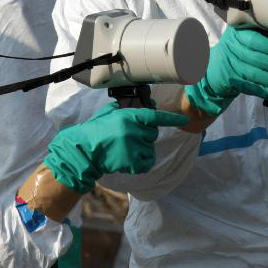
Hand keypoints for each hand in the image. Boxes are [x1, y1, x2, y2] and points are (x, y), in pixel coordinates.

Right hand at [44, 102, 188, 192]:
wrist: (84, 150)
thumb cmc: (95, 130)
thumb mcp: (109, 112)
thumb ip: (126, 108)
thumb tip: (145, 104)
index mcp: (129, 116)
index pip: (155, 117)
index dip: (171, 119)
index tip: (183, 120)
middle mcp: (134, 130)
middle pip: (152, 134)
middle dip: (144, 135)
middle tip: (129, 138)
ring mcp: (133, 147)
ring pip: (150, 149)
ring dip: (141, 150)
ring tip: (125, 150)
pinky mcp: (132, 163)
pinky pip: (146, 163)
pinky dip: (140, 163)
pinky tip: (127, 160)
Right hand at [184, 26, 267, 115]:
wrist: (214, 67)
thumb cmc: (237, 49)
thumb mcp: (245, 36)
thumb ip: (265, 35)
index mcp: (237, 33)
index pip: (254, 40)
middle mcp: (231, 48)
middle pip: (256, 58)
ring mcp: (230, 66)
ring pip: (255, 74)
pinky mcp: (232, 81)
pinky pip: (250, 88)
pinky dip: (265, 92)